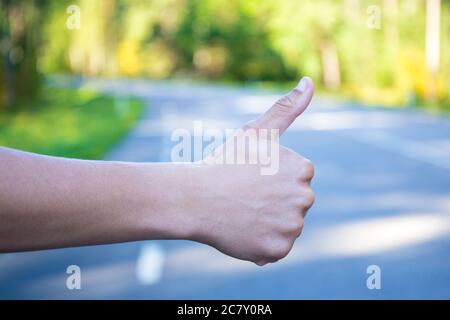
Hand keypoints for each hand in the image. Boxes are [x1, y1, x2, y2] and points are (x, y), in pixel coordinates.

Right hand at [187, 77, 314, 265]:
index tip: (252, 178)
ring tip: (242, 214)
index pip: (296, 181)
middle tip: (244, 197)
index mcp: (302, 170)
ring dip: (267, 224)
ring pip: (284, 228)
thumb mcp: (257, 131)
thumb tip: (309, 81)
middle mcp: (304, 198)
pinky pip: (275, 249)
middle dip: (272, 202)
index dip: (271, 180)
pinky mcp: (277, 250)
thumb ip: (287, 108)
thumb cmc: (224, 162)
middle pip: (293, 205)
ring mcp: (291, 227)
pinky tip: (241, 231)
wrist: (193, 197)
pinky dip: (260, 245)